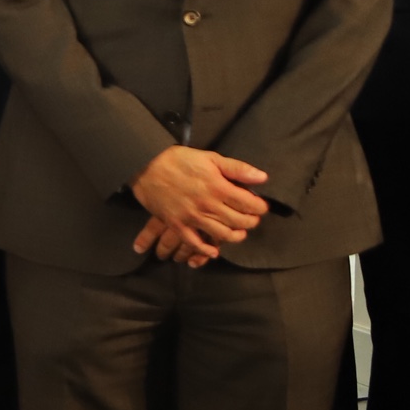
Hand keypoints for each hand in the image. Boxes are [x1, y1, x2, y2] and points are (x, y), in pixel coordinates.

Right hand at [129, 145, 270, 260]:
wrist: (146, 165)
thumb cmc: (179, 159)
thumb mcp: (211, 157)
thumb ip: (238, 168)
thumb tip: (263, 178)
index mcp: (218, 187)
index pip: (250, 204)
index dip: (260, 207)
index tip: (261, 206)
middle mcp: (208, 205)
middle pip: (239, 221)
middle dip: (251, 222)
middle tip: (252, 219)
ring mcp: (192, 217)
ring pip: (222, 235)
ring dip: (235, 237)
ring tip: (239, 232)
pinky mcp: (177, 224)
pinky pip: (194, 243)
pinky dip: (206, 251)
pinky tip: (214, 252)